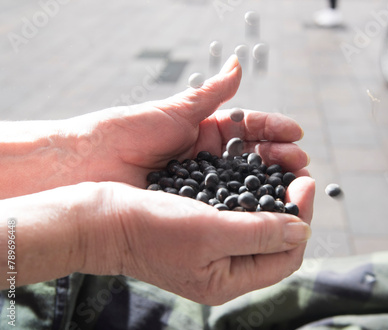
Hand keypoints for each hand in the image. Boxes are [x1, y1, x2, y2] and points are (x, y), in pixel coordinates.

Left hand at [64, 55, 307, 187]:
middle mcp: (206, 157)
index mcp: (204, 131)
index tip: (296, 134)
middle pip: (253, 157)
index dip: (273, 130)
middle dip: (279, 157)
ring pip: (243, 181)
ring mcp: (200, 182)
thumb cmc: (123, 131)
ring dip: (270, 180)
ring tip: (293, 181)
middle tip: (300, 162)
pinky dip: (246, 204)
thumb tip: (239, 63)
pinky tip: (265, 205)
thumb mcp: (173, 111)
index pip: (249, 128)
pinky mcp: (190, 204)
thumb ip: (211, 94)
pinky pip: (223, 204)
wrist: (85, 165)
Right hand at [80, 175, 314, 304]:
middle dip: (292, 205)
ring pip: (258, 222)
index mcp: (228, 280)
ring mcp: (212, 247)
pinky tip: (254, 171)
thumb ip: (260, 232)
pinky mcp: (201, 226)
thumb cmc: (151, 227)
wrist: (102, 217)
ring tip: (281, 166)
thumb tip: (304, 231)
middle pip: (275, 240)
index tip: (306, 182)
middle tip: (299, 171)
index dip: (303, 219)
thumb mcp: (210, 231)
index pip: (285, 257)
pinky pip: (236, 210)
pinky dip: (250, 191)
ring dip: (274, 194)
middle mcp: (223, 267)